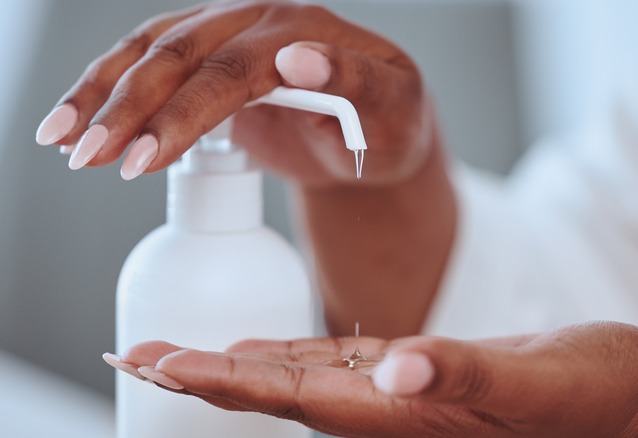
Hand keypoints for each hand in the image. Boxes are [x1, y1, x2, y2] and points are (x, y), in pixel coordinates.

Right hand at [36, 0, 432, 185]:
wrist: (378, 128)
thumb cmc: (392, 125)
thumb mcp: (395, 110)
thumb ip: (356, 84)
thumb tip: (299, 61)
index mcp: (307, 29)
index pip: (233, 69)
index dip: (185, 113)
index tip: (144, 157)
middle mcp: (261, 20)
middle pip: (179, 55)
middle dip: (129, 108)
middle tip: (91, 158)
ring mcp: (231, 32)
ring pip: (152, 50)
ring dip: (103, 94)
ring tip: (62, 141)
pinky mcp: (210, 54)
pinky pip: (150, 62)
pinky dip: (110, 89)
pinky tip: (76, 120)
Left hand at [104, 321, 637, 436]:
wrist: (628, 400)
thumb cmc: (590, 395)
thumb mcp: (531, 381)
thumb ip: (462, 373)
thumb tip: (396, 372)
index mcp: (402, 414)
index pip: (288, 397)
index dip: (218, 381)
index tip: (158, 365)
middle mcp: (388, 412)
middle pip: (274, 393)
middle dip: (203, 375)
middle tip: (137, 354)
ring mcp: (401, 395)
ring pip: (298, 379)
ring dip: (236, 366)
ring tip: (183, 354)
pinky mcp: (421, 375)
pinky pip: (337, 368)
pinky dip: (291, 357)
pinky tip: (266, 351)